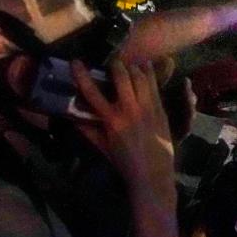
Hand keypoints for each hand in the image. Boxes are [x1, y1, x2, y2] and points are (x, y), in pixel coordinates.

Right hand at [72, 59, 175, 202]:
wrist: (152, 174)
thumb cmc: (125, 163)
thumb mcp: (103, 148)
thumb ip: (88, 131)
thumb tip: (74, 118)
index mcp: (112, 121)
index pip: (93, 93)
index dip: (82, 75)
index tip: (76, 62)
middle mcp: (130, 110)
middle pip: (122, 77)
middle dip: (116, 65)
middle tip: (113, 62)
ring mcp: (148, 109)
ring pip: (141, 78)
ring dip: (134, 68)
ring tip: (130, 64)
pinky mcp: (161, 111)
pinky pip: (155, 87)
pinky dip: (150, 74)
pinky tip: (146, 68)